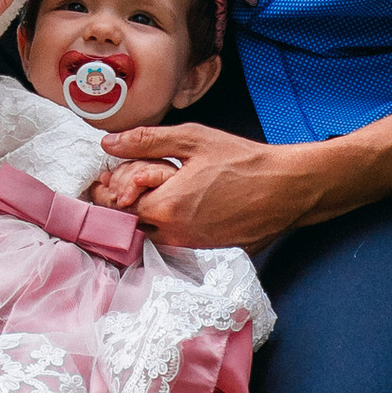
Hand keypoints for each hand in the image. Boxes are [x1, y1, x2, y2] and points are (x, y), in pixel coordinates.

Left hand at [99, 123, 318, 252]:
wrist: (286, 189)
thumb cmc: (242, 161)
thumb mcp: (191, 140)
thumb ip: (145, 141)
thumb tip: (108, 144)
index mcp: (166, 207)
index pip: (117, 207)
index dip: (108, 191)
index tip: (105, 178)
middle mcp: (175, 234)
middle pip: (130, 225)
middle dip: (123, 203)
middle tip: (130, 179)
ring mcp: (192, 247)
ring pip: (151, 235)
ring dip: (145, 214)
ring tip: (158, 188)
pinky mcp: (208, 252)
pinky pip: (174, 241)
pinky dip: (167, 224)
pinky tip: (179, 202)